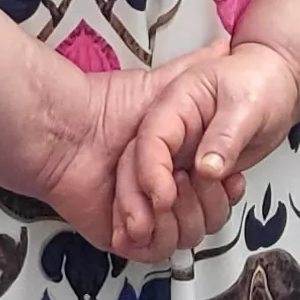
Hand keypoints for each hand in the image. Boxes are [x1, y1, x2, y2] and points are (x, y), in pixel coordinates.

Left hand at [33, 43, 240, 263]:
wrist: (67, 130)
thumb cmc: (107, 106)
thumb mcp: (165, 84)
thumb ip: (198, 69)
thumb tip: (223, 50)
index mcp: (177, 162)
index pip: (216, 189)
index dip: (227, 187)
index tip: (232, 177)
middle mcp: (163, 190)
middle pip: (207, 218)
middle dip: (208, 202)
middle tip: (191, 177)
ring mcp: (144, 213)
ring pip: (185, 236)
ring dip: (183, 216)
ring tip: (169, 189)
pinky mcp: (124, 233)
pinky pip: (154, 249)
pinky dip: (158, 232)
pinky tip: (152, 207)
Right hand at [122, 40, 299, 246]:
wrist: (276, 86)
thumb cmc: (259, 82)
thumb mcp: (246, 103)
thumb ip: (225, 136)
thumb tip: (208, 169)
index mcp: (175, 105)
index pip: (150, 140)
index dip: (151, 173)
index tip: (164, 198)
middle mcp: (173, 132)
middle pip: (140, 171)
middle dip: (148, 203)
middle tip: (168, 221)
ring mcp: (182, 155)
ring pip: (159, 193)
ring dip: (179, 214)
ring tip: (207, 208)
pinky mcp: (196, 173)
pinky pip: (186, 202)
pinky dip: (198, 215)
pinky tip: (220, 205)